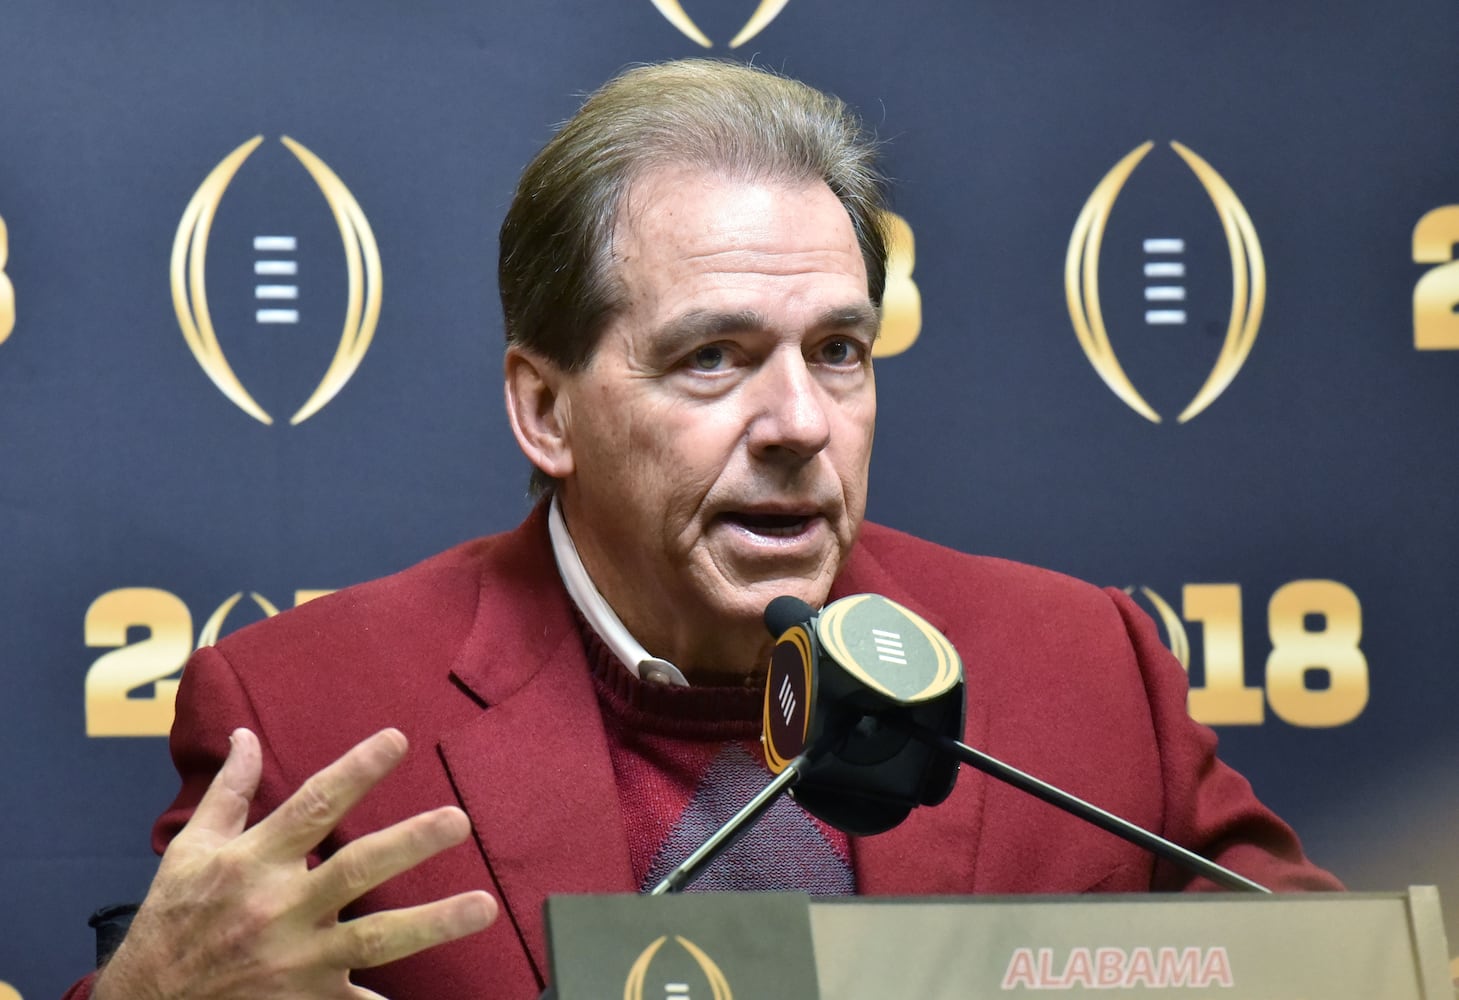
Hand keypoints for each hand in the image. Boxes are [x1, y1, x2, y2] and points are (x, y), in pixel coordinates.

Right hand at [94, 727, 496, 999]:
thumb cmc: (172, 923)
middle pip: (356, 869)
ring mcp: (296, 961)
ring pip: (376, 938)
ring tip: (484, 906)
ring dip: (434, 922)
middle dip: (410, 843)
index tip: (398, 739)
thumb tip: (246, 735)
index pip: (312, 805)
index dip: (356, 770)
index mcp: (252, 863)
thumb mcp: (189, 851)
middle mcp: (278, 909)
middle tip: (459, 821)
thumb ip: (229, 793)